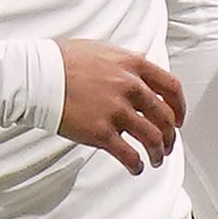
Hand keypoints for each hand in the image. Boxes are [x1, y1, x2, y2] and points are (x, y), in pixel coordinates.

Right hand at [56, 39, 183, 171]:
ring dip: (159, 152)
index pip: (171, 87)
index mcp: (133, 65)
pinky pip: (129, 155)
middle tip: (167, 144)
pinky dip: (137, 165)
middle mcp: (130, 87)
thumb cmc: (63, 61)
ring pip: (153, 138)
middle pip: (165, 117)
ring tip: (156, 159)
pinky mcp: (101, 132)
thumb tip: (138, 71)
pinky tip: (137, 168)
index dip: (180, 107)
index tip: (178, 119)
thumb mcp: (102, 50)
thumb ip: (124, 63)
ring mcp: (116, 111)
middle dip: (170, 135)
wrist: (37, 75)